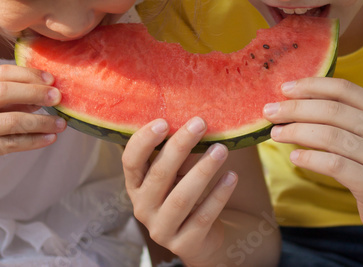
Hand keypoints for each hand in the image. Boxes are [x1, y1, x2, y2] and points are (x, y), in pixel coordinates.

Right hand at [0, 64, 66, 199]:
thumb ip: (14, 101)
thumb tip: (47, 91)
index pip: (1, 73)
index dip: (28, 74)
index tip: (52, 80)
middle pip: (4, 91)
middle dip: (36, 92)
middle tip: (59, 98)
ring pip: (12, 120)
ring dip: (42, 122)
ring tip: (61, 124)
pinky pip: (11, 143)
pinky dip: (35, 140)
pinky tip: (50, 139)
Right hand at [123, 117, 238, 266]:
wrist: (201, 237)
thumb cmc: (185, 192)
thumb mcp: (178, 173)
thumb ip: (179, 152)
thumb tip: (195, 119)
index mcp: (137, 185)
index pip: (131, 161)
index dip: (143, 141)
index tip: (163, 121)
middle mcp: (143, 208)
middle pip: (159, 175)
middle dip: (180, 146)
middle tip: (200, 123)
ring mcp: (161, 229)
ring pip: (181, 198)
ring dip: (203, 170)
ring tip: (221, 149)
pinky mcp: (184, 244)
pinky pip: (203, 217)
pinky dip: (218, 195)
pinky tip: (231, 176)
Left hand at [263, 77, 362, 239]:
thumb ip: (347, 119)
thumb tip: (298, 102)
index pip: (343, 89)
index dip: (311, 85)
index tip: (284, 88)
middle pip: (331, 111)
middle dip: (295, 108)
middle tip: (269, 111)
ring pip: (328, 136)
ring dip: (296, 132)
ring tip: (275, 133)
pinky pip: (332, 165)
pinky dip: (309, 158)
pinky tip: (294, 156)